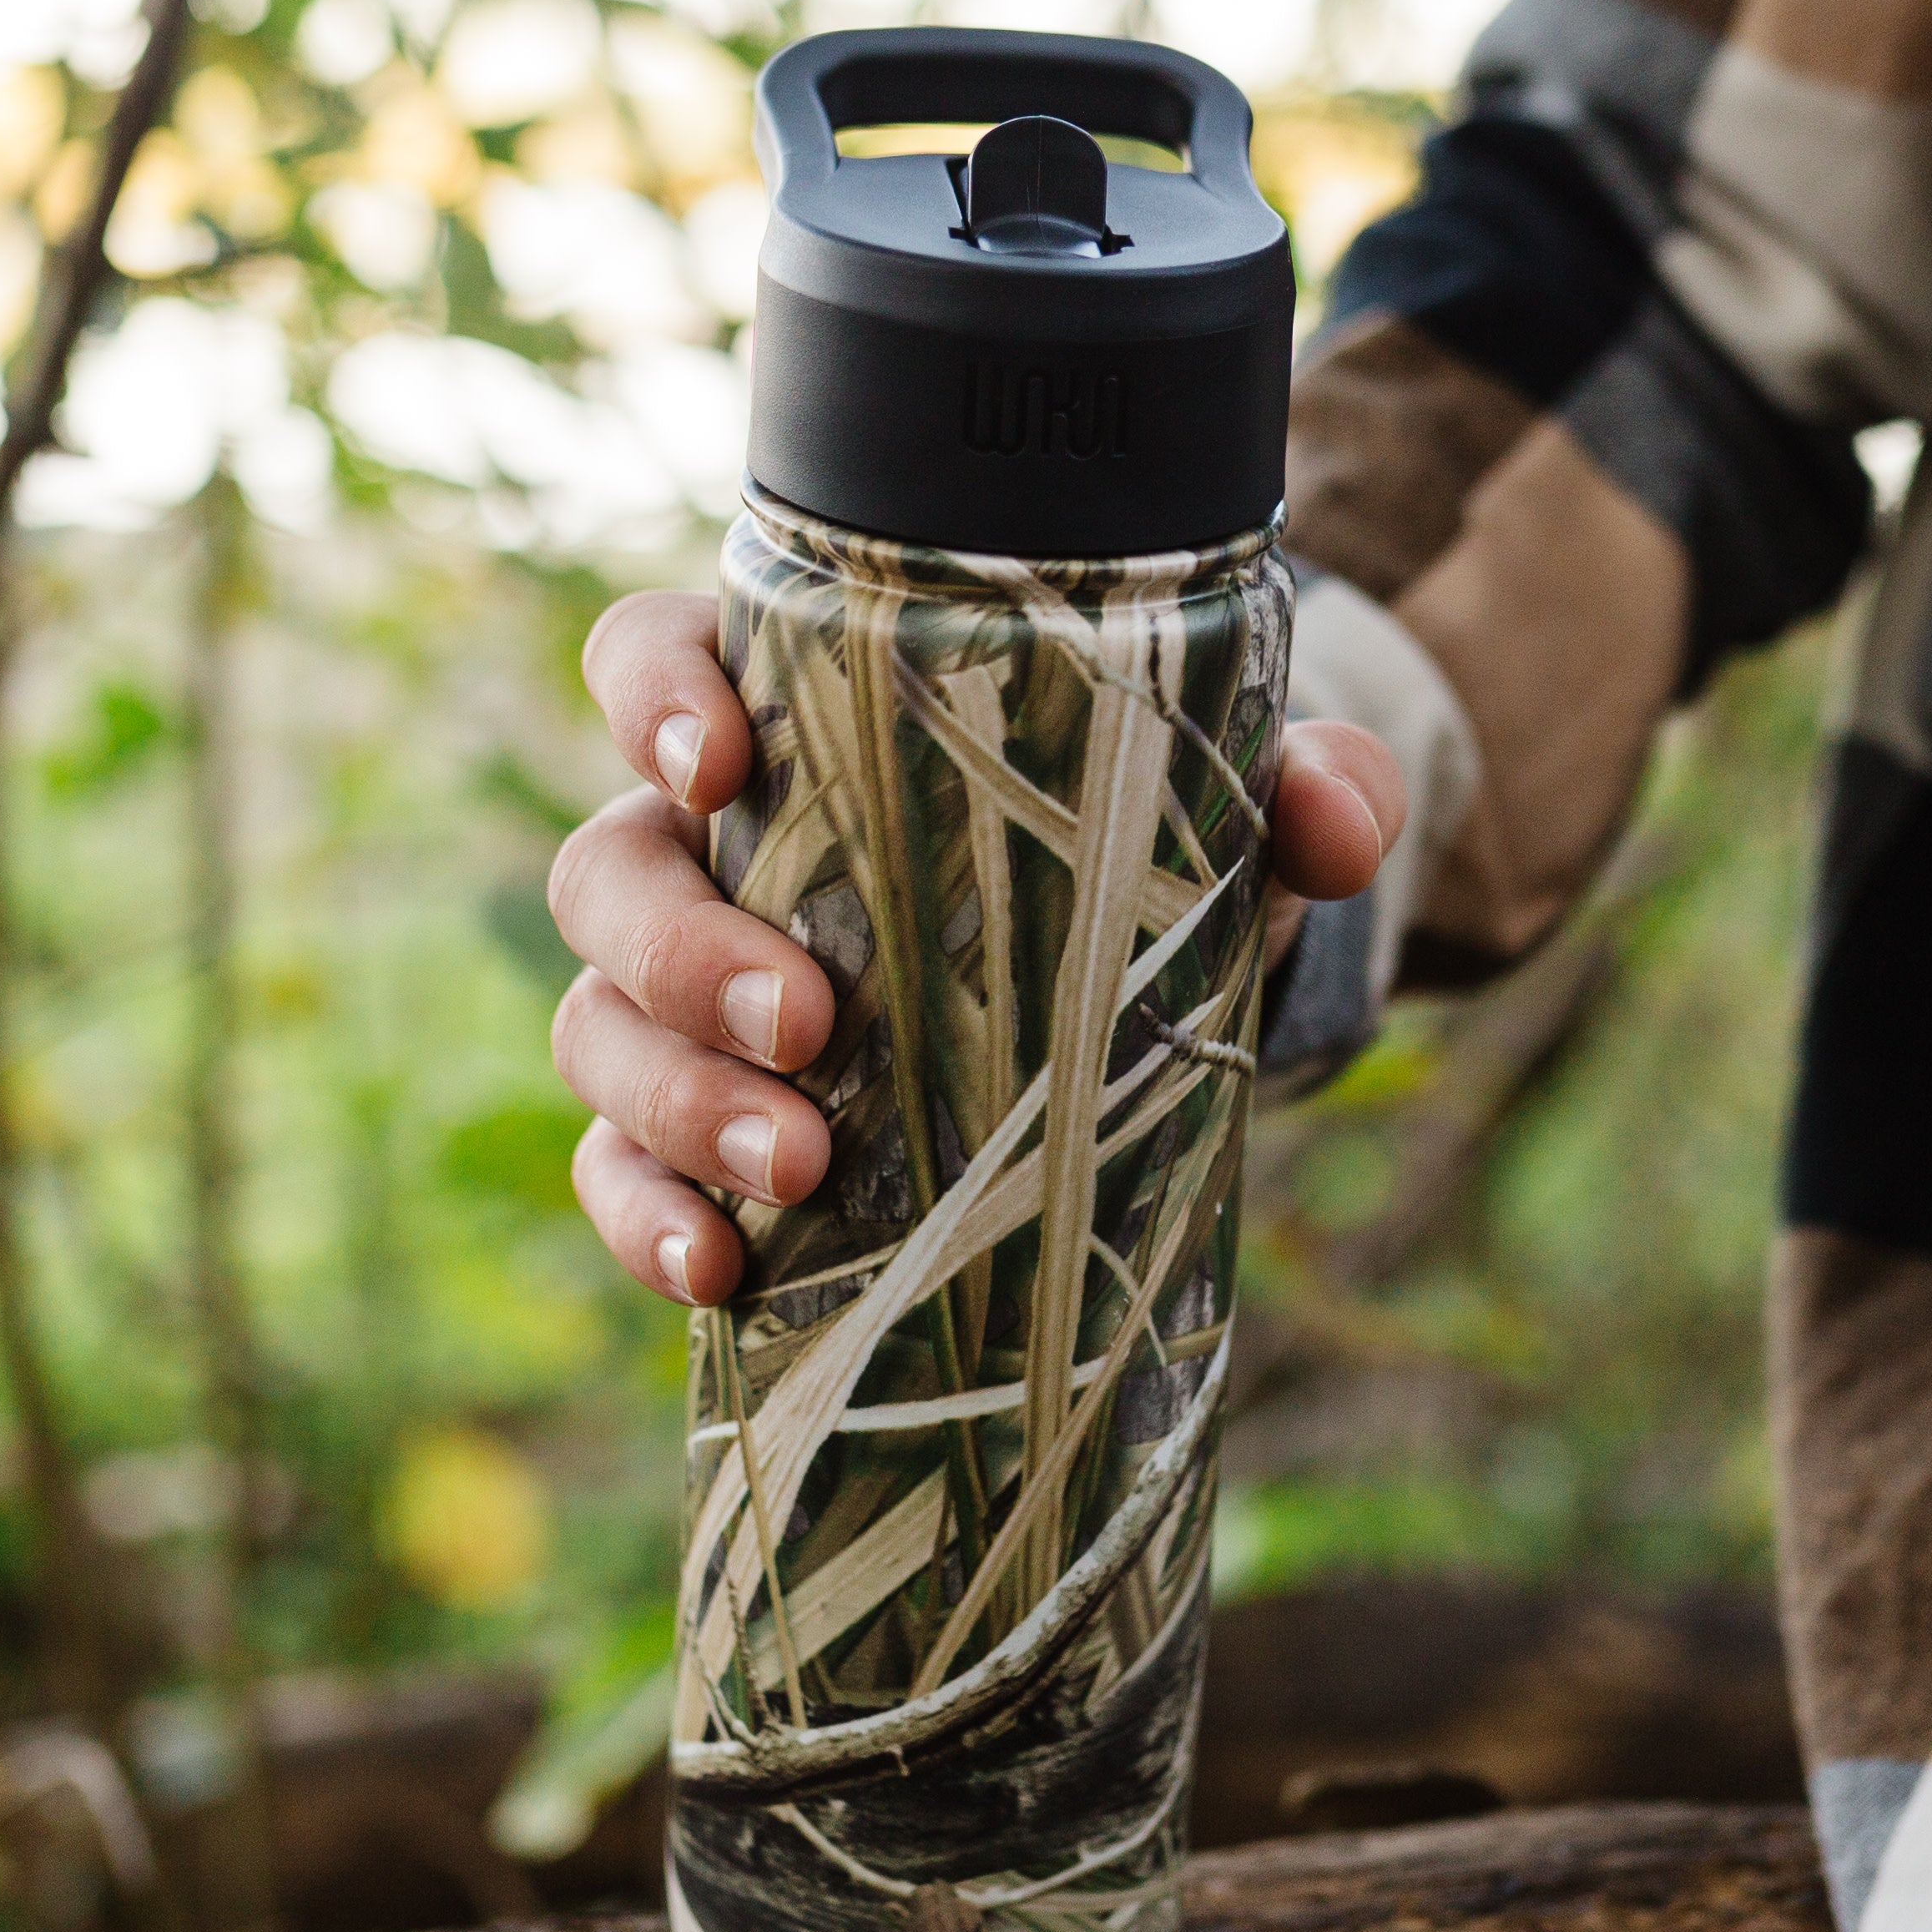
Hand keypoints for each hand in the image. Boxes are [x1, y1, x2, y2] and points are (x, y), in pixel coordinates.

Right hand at [551, 589, 1406, 1305]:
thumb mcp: (1218, 804)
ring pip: (598, 1029)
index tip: (717, 761)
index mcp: (796, 726)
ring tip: (799, 1170)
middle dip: (684, 954)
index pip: (655, 660)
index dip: (652, 696)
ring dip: (677, 1100)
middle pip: (611, 873)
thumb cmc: (1132, 845)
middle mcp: (708, 853)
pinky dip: (649, 1219)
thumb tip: (1333, 815)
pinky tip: (720, 1271)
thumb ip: (1297, 780)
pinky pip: (620, 1171)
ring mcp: (683, 1003)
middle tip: (811, 1023)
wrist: (1130, 988)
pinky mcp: (697, 1131)